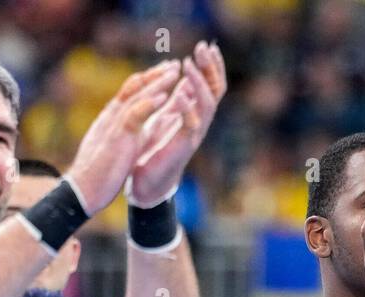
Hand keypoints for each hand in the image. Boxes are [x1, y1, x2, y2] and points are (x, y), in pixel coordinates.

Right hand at [67, 60, 182, 214]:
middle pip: (134, 88)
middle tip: (174, 64)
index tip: (164, 74)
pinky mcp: (117, 138)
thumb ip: (126, 135)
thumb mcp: (115, 147)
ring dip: (157, 83)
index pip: (130, 94)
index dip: (148, 82)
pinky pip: (135, 116)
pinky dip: (149, 104)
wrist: (83, 191)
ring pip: (136, 96)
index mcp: (111, 120)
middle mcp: (111, 117)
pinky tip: (164, 97)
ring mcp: (113, 125)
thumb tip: (137, 130)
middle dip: (155, 75)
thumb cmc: (99, 174)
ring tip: (174, 72)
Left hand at [128, 41, 227, 206]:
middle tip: (202, 47)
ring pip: (207, 105)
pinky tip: (180, 95)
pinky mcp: (184, 147)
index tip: (206, 45)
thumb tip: (181, 73)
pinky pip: (191, 125)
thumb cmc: (155, 149)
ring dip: (198, 83)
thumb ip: (177, 97)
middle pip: (216, 90)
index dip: (211, 65)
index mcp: (195, 112)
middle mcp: (200, 122)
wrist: (148, 183)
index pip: (212, 84)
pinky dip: (187, 109)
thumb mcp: (166, 115)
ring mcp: (195, 134)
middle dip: (210, 68)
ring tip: (188, 65)